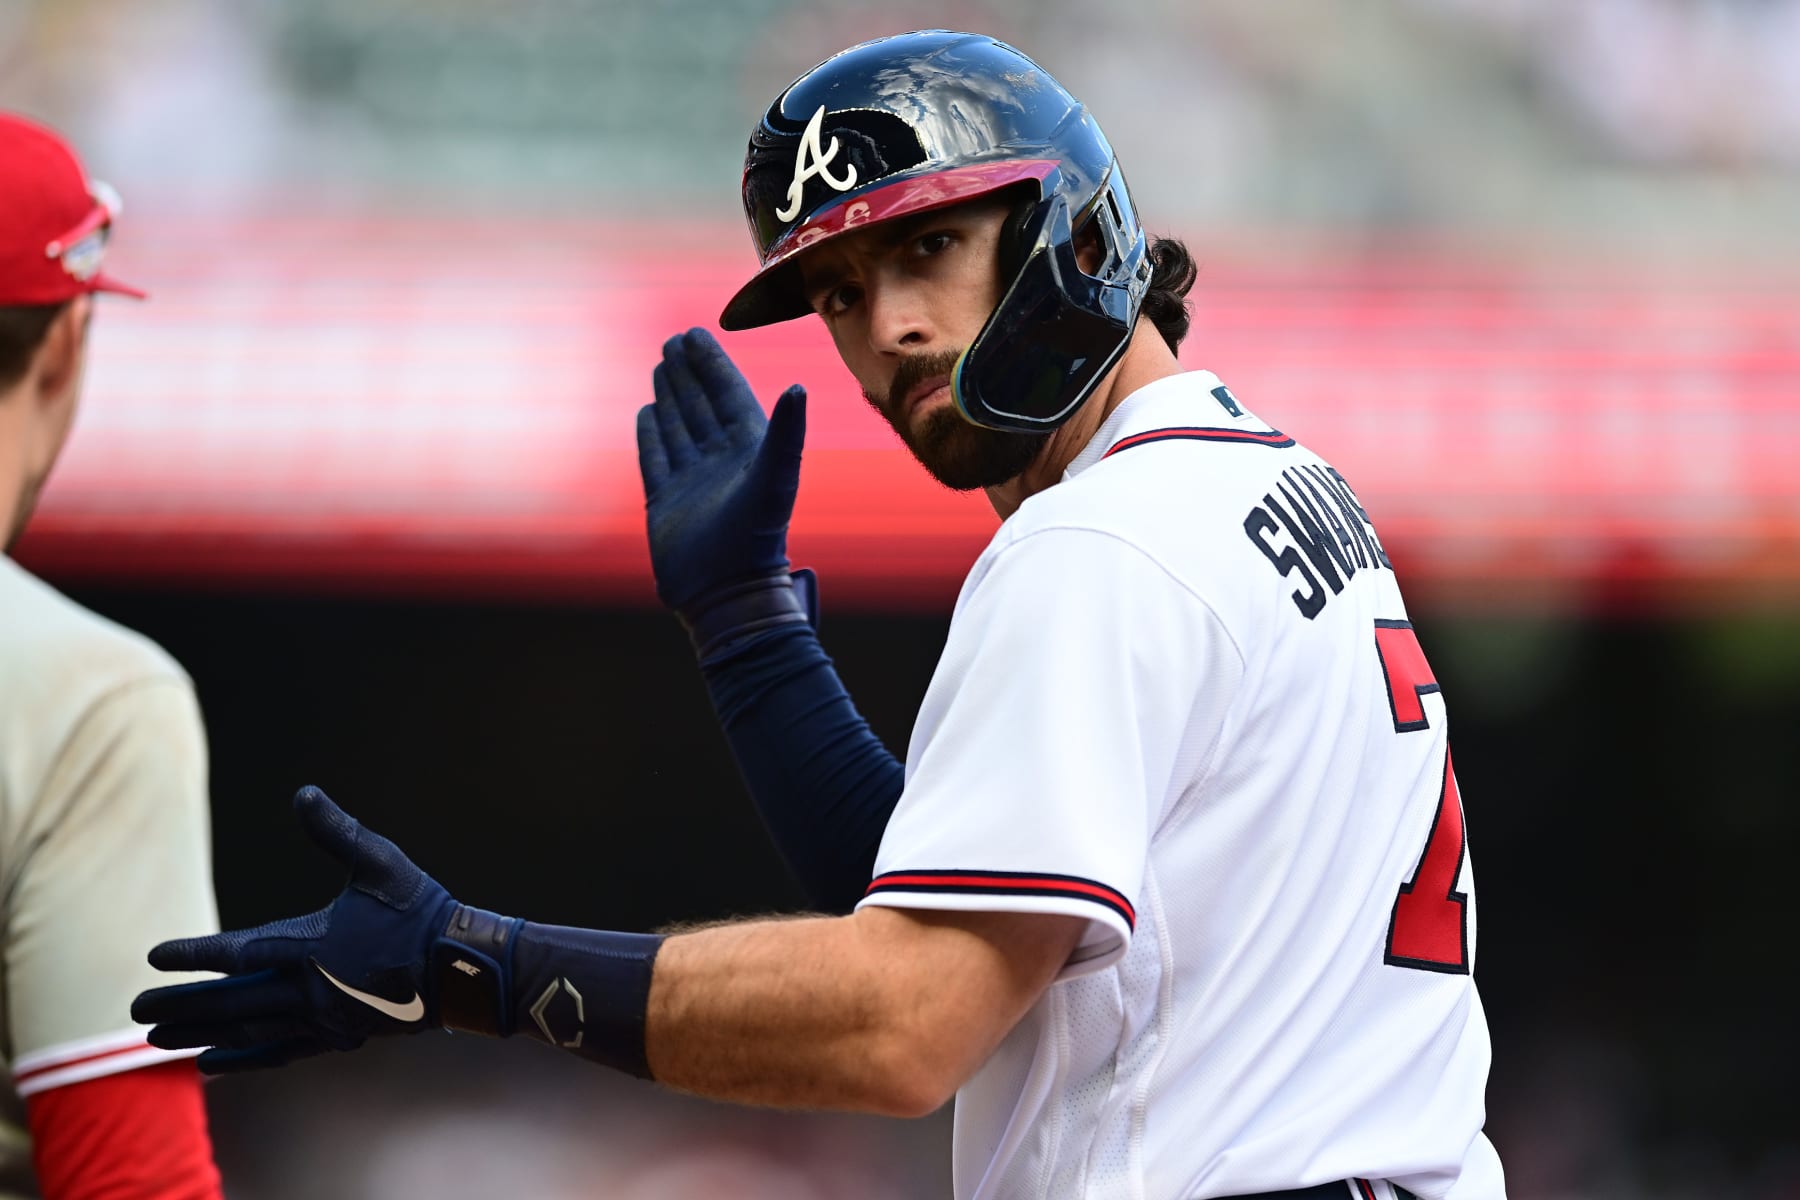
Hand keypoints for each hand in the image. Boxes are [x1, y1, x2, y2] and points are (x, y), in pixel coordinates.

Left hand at [132, 787, 458, 1072]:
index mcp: (314, 944)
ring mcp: (324, 1019)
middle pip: (231, 1002)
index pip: (239, 953)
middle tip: (134, 1012)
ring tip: (156, 1042)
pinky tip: (211, 1065)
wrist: (463, 966)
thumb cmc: (421, 909)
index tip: (154, 957)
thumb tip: (303, 793)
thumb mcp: (381, 863)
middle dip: (181, 1007)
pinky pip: (278, 1053)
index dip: (194, 955)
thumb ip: (337, 831)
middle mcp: (311, 989)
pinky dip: (242, 1060)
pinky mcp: (337, 1038)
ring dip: (200, 1035)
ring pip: (248, 1032)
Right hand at [637, 327, 806, 612]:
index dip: (713, 363)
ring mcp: (692, 482)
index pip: (729, 394)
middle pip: (702, 405)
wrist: (727, 592)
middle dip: (689, 372)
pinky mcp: (666, 504)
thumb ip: (787, 432)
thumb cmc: (757, 537)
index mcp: (749, 451)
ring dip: (672, 396)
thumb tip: (798, 386)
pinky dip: (651, 434)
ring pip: (679, 427)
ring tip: (663, 365)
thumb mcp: (776, 478)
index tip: (696, 332)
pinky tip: (646, 411)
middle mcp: (721, 462)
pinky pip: (656, 459)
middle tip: (675, 340)